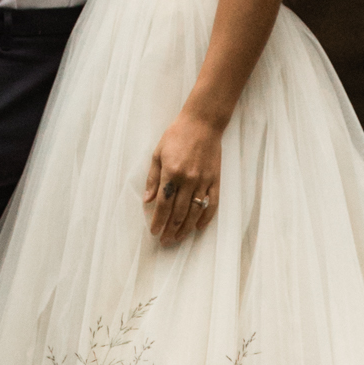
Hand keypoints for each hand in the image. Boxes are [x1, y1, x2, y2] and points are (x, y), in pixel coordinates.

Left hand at [144, 111, 221, 243]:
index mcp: (171, 172)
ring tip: (178, 238)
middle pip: (178, 212)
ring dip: (185, 228)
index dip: (158, 221)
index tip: (154, 232)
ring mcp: (203, 181)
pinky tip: (198, 227)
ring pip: (194, 212)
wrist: (202, 123)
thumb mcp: (158, 153)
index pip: (163, 204)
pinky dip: (206, 218)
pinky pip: (212, 204)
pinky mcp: (215, 180)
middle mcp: (188, 179)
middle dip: (170, 229)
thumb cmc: (176, 136)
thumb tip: (147, 200)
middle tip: (165, 241)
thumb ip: (153, 178)